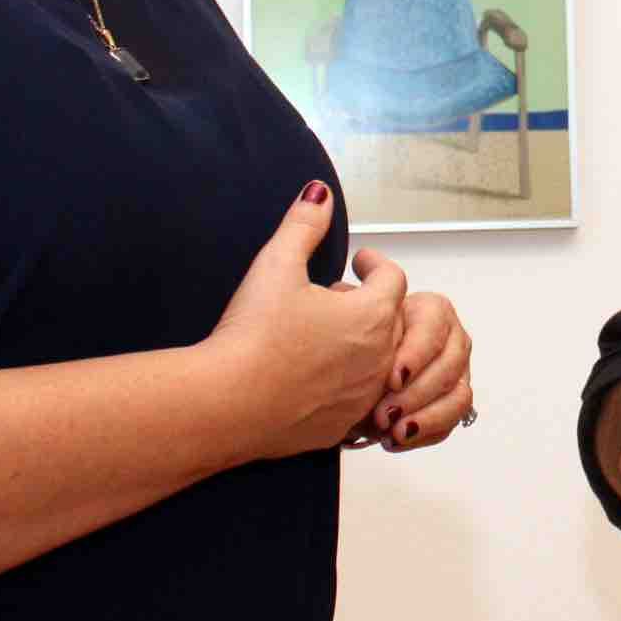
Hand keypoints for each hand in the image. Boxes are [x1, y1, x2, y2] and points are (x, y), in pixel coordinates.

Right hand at [203, 183, 407, 458]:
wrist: (227, 404)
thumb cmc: (252, 336)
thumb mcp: (276, 264)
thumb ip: (303, 224)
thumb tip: (318, 193)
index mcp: (372, 315)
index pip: (392, 278)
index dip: (375, 265)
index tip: (360, 261)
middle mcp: (380, 358)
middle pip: (390, 321)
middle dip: (367, 305)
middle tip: (333, 299)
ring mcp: (364, 397)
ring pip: (378, 362)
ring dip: (359, 346)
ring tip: (321, 337)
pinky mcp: (343, 426)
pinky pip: (357, 399)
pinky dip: (344, 383)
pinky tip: (312, 376)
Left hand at [349, 266, 473, 451]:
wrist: (346, 371)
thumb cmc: (352, 337)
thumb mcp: (348, 304)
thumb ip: (357, 286)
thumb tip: (363, 258)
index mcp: (431, 311)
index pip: (435, 325)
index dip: (416, 352)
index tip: (391, 375)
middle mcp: (449, 339)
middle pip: (451, 365)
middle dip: (416, 392)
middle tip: (383, 410)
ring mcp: (453, 373)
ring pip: (458, 396)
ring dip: (424, 416)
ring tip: (390, 429)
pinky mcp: (449, 403)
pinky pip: (452, 420)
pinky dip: (425, 432)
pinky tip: (395, 439)